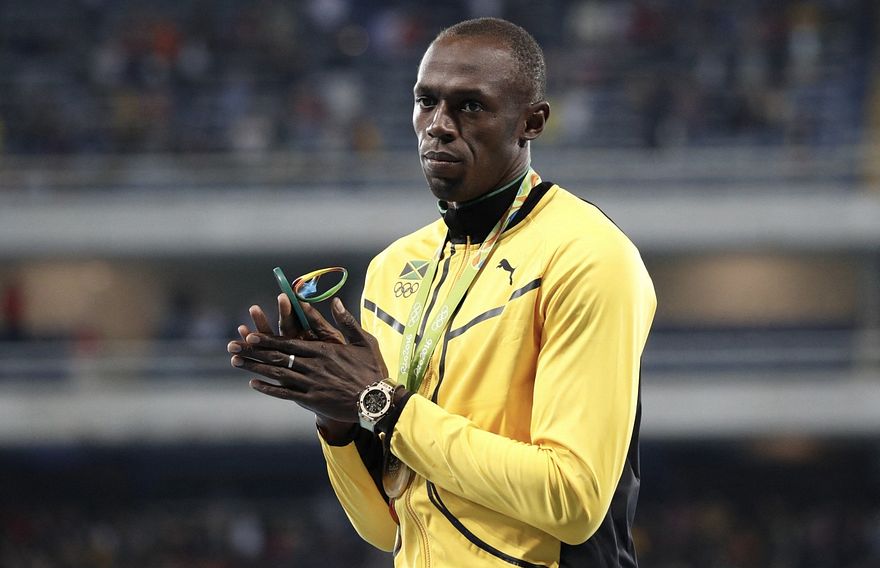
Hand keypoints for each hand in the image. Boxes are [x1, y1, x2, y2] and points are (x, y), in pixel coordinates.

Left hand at [229, 298, 388, 423]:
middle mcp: (312, 366)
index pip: (290, 343)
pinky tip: (253, 383)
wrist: (377, 400)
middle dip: (254, 351)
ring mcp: (310, 384)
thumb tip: (334, 300)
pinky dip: (268, 388)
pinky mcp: (312, 400)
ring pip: (277, 374)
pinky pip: (285, 393)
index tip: (251, 335)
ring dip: (255, 367)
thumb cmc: (373, 370)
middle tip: (234, 346)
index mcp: (323, 350)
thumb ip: (347, 320)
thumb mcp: (364, 340)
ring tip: (235, 362)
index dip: (268, 339)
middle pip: (278, 357)